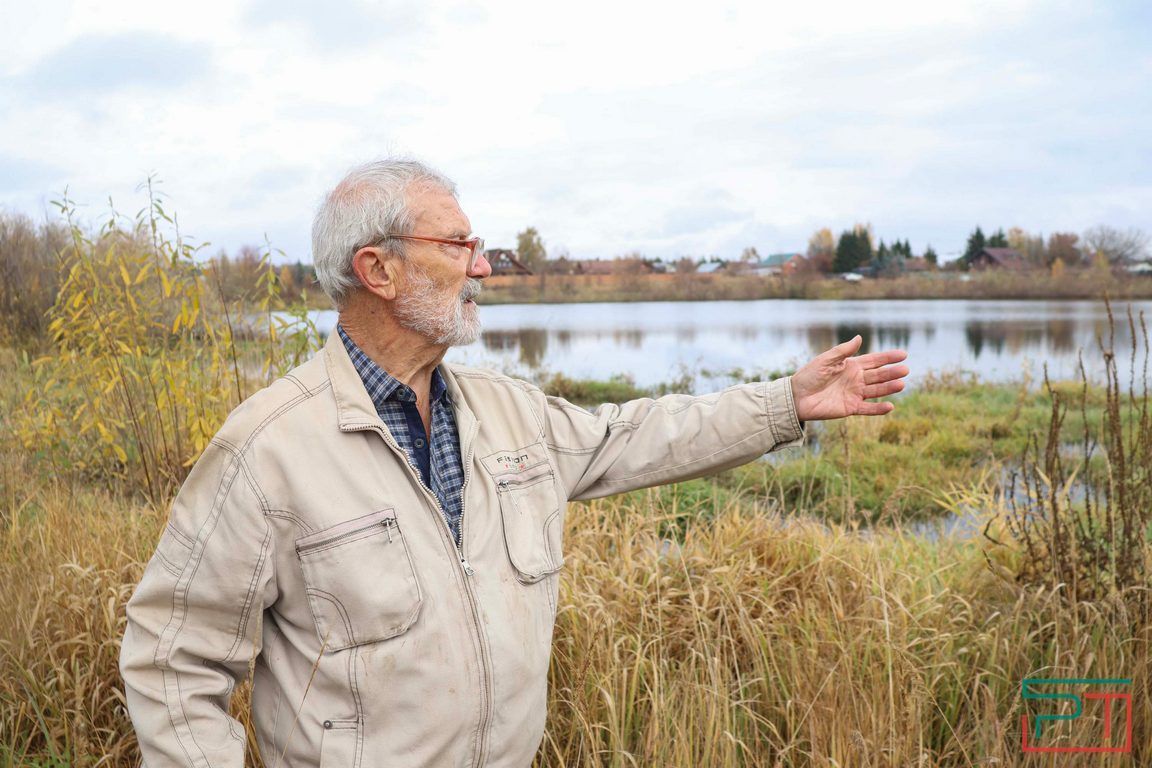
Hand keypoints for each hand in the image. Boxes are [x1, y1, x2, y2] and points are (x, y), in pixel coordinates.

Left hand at [790, 335, 907, 420]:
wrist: (796, 397)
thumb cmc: (809, 375)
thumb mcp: (826, 360)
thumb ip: (843, 351)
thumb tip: (860, 337)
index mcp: (851, 366)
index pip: (874, 361)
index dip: (888, 357)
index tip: (903, 354)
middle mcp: (856, 379)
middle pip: (878, 375)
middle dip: (892, 372)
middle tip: (905, 370)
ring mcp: (854, 394)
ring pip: (876, 391)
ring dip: (889, 388)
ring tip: (901, 384)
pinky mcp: (850, 408)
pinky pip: (867, 409)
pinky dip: (878, 408)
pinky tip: (890, 406)